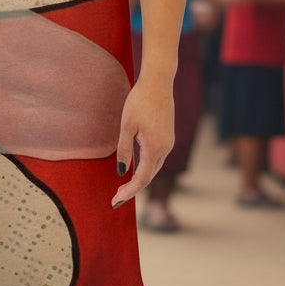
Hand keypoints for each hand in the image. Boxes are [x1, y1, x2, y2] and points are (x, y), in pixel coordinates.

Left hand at [111, 77, 174, 207]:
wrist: (158, 83)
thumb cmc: (140, 101)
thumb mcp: (126, 126)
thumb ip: (124, 150)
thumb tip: (122, 172)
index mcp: (154, 148)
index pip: (142, 179)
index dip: (129, 192)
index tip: (115, 202)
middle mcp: (165, 148)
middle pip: (149, 176)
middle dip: (133, 188)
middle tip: (116, 197)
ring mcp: (168, 142)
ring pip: (154, 168)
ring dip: (140, 178)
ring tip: (124, 186)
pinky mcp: (168, 136)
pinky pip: (157, 158)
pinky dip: (146, 167)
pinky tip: (136, 168)